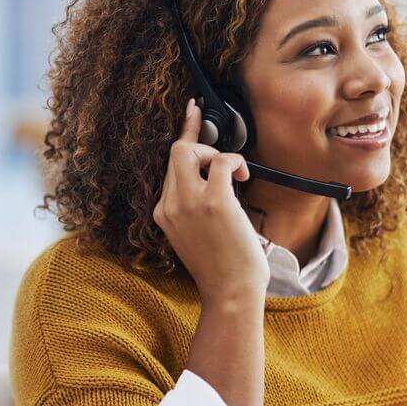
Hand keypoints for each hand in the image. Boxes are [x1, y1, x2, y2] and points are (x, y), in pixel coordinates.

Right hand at [153, 98, 268, 300]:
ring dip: (215, 153)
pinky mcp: (214, 202)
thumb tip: (213, 177)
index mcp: (163, 213)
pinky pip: (220, 161)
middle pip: (176, 152)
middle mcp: (170, 205)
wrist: (230, 293)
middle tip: (219, 148)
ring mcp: (189, 202)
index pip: (168, 166)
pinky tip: (243, 177)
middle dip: (199, 140)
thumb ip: (192, 207)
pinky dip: (234, 161)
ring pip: (190, 150)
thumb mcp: (193, 235)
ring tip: (234, 175)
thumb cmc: (221, 268)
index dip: (183, 136)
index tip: (191, 112)